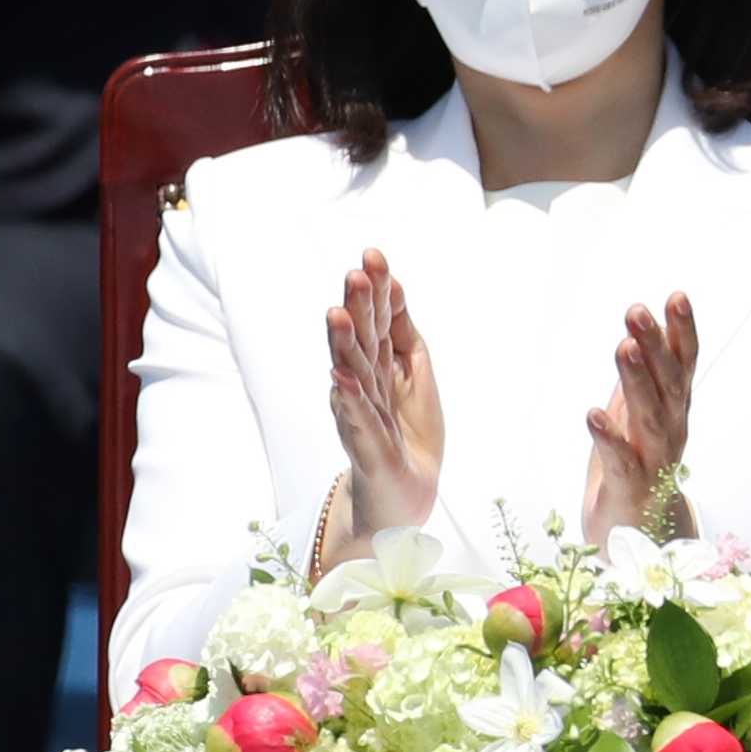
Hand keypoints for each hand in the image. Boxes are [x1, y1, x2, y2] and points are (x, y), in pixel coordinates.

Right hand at [327, 251, 445, 535]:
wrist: (402, 497)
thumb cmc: (406, 434)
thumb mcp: (413, 376)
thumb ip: (404, 335)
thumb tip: (396, 288)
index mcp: (380, 366)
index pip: (380, 321)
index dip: (377, 290)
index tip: (373, 255)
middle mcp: (365, 384)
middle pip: (362, 339)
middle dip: (360, 306)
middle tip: (355, 272)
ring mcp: (363, 413)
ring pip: (352, 372)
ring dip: (344, 344)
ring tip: (336, 314)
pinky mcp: (366, 446)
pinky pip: (357, 418)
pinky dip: (351, 398)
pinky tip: (343, 377)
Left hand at [581, 292, 698, 544]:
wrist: (638, 541)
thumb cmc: (635, 476)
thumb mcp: (637, 420)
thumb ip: (640, 382)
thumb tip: (638, 337)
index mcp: (672, 412)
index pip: (683, 365)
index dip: (682, 332)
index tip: (676, 297)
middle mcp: (671, 433)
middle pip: (669, 384)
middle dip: (656, 345)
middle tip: (639, 312)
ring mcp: (655, 462)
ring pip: (650, 417)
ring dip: (637, 380)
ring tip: (623, 346)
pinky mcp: (632, 491)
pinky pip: (622, 462)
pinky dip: (609, 438)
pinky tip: (595, 414)